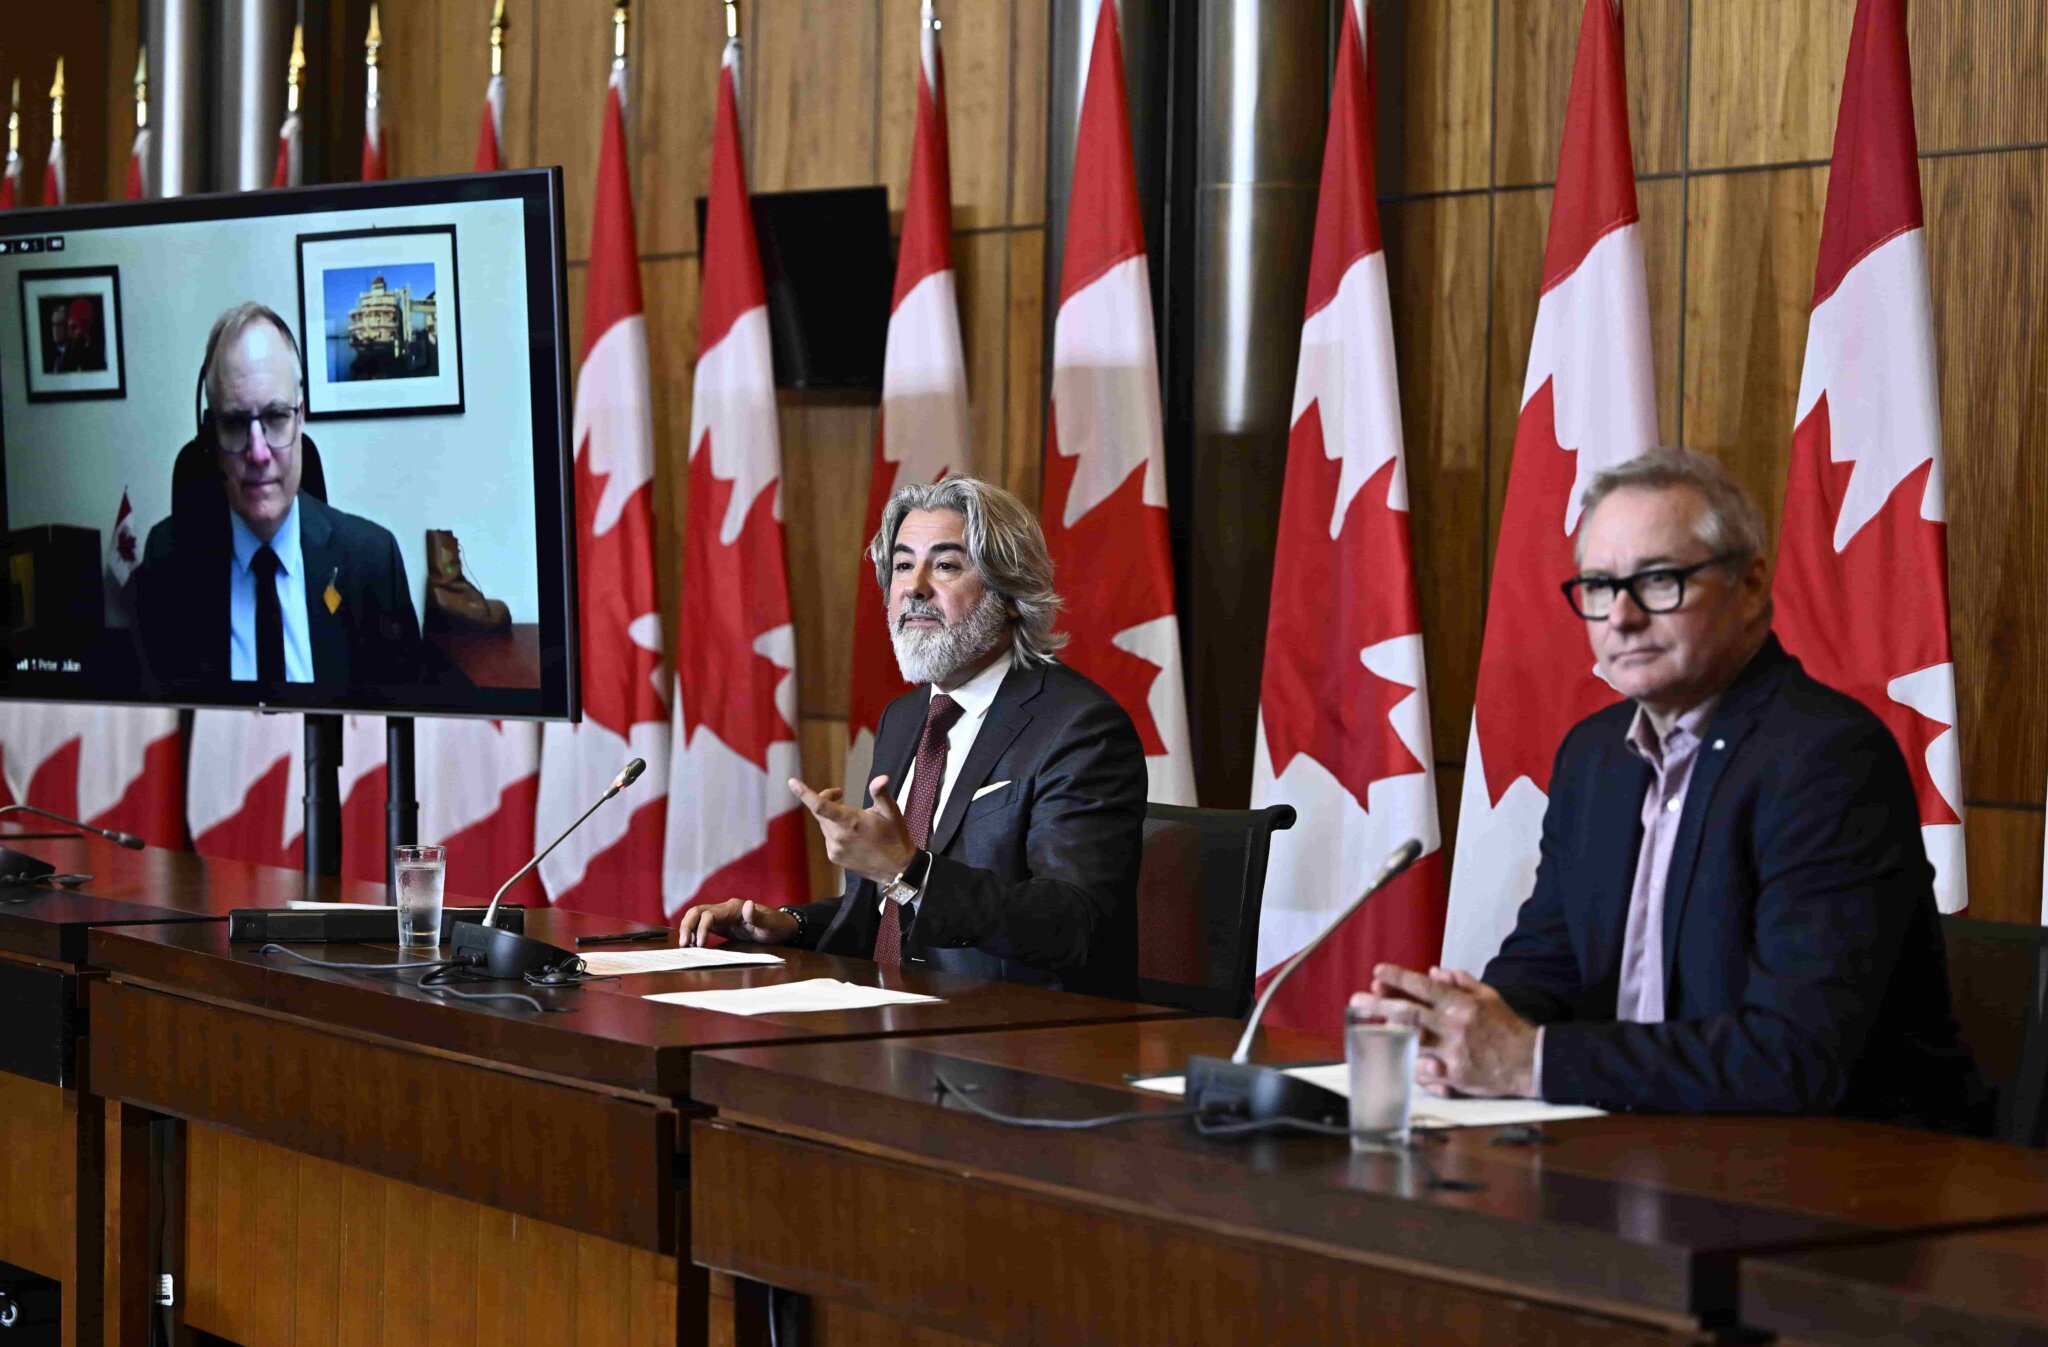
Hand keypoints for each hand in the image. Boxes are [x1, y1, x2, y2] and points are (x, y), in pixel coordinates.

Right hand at [678, 898, 798, 947]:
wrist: (781, 927)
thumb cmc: (777, 926)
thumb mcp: (770, 924)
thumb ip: (758, 917)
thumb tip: (747, 905)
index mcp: (733, 907)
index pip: (709, 914)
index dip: (701, 928)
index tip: (700, 945)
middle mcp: (724, 909)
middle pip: (697, 912)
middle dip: (687, 926)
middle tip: (683, 945)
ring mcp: (722, 916)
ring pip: (697, 918)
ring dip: (688, 929)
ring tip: (685, 946)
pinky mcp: (722, 925)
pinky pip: (702, 926)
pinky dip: (694, 933)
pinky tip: (693, 945)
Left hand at [788, 775, 917, 882]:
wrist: (897, 868)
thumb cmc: (895, 837)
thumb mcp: (892, 812)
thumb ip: (881, 794)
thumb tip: (881, 778)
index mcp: (851, 822)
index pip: (820, 806)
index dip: (804, 793)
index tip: (792, 782)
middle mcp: (839, 837)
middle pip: (820, 812)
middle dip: (826, 799)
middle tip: (840, 793)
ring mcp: (835, 849)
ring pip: (824, 825)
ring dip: (831, 816)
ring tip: (853, 819)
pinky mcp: (834, 857)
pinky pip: (828, 838)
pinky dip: (835, 831)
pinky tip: (852, 835)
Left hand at [1349, 964, 1538, 1098]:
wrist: (1531, 1061)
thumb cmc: (1508, 1027)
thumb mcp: (1489, 996)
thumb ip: (1461, 982)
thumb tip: (1434, 970)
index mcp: (1462, 1004)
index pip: (1424, 986)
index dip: (1399, 978)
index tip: (1378, 972)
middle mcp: (1455, 1026)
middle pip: (1410, 1013)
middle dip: (1379, 1005)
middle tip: (1357, 1000)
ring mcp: (1454, 1052)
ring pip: (1412, 1042)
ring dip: (1387, 1035)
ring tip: (1366, 1030)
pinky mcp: (1456, 1076)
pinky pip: (1424, 1071)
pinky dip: (1409, 1064)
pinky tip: (1395, 1059)